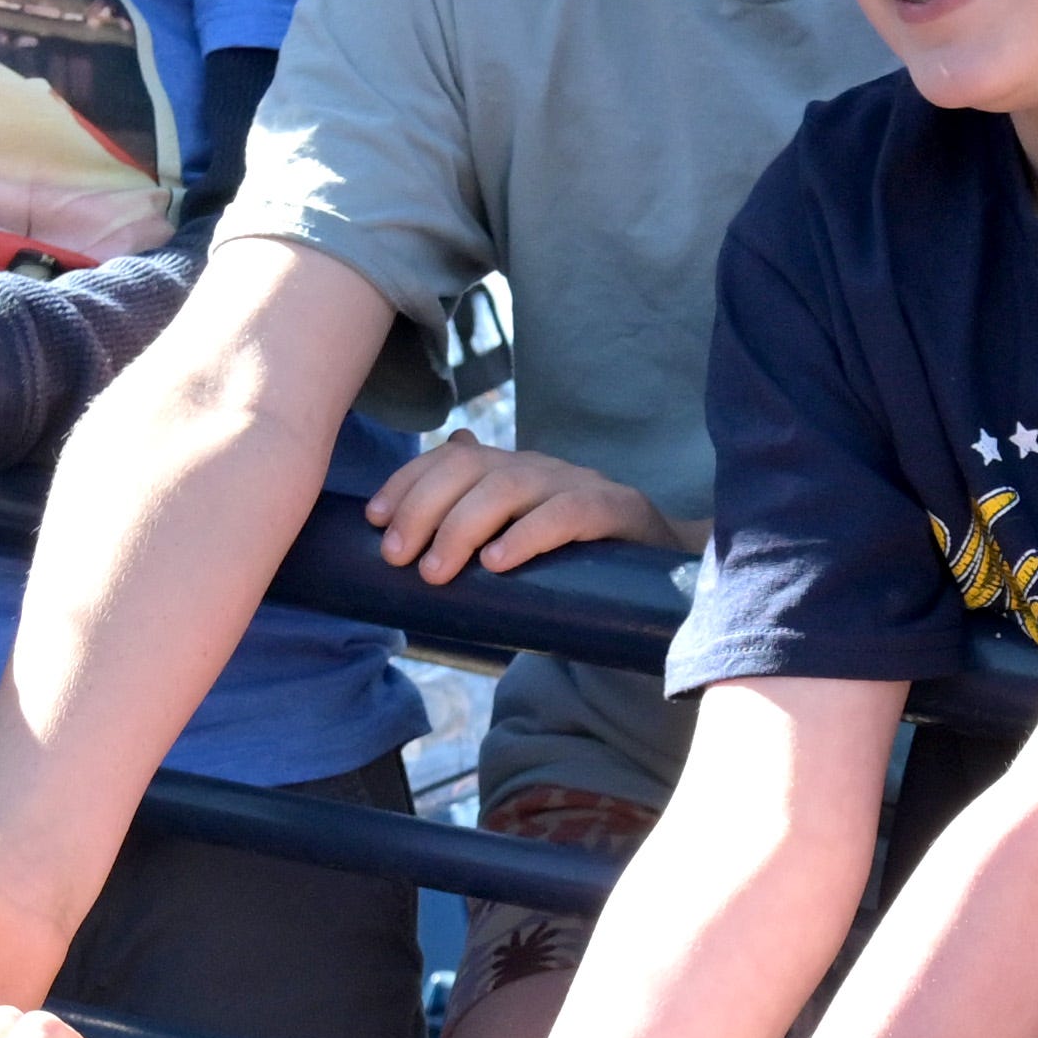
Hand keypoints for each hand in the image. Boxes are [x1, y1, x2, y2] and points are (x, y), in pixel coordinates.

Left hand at [357, 433, 669, 581]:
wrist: (665, 579)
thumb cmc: (573, 570)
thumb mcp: (514, 549)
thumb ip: (471, 535)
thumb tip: (407, 531)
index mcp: (512, 470)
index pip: (448, 458)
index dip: (407, 482)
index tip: (373, 519)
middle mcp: (540, 468)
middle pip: (471, 468)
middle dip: (424, 508)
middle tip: (396, 557)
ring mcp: (579, 484)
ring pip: (511, 486)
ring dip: (462, 527)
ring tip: (436, 571)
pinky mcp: (618, 511)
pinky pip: (569, 514)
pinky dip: (528, 536)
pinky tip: (498, 563)